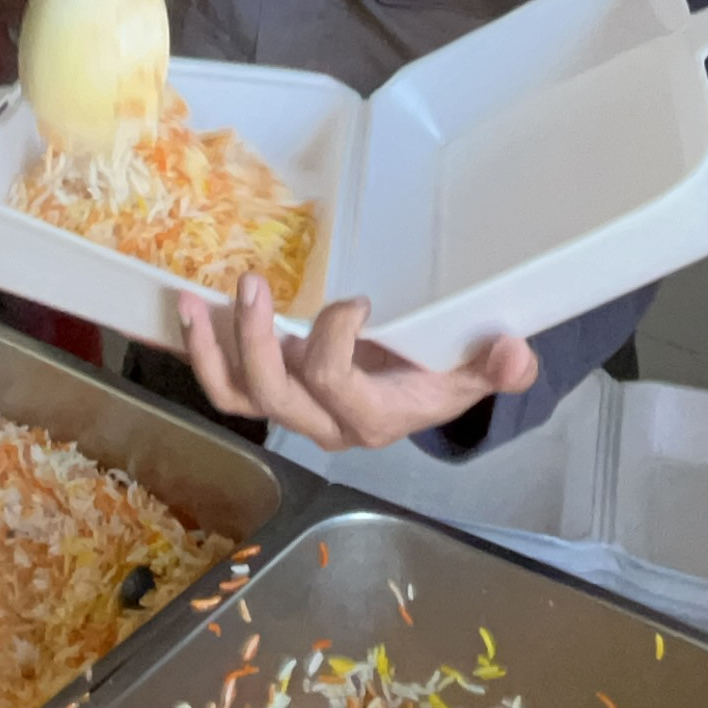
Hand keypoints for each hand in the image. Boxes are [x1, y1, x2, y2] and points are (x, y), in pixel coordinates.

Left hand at [176, 274, 539, 452]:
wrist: (413, 400)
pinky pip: (227, 384)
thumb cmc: (436, 380)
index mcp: (371, 419)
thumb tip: (516, 353)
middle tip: (252, 283)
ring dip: (211, 349)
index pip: (335, 383)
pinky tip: (190, 310)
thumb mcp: (469, 375)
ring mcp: (292, 410)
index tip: (358, 302)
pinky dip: (204, 349)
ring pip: (238, 398)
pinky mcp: (272, 392)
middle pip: (274, 396)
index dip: (334, 340)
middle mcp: (324, 424)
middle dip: (256, 341)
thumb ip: (494, 368)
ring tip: (191, 300)